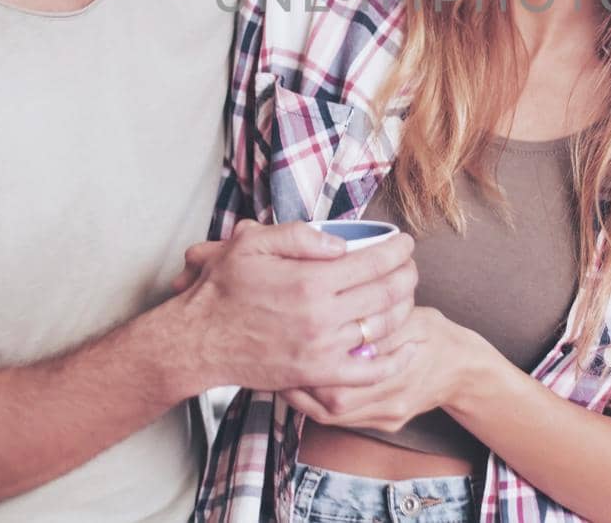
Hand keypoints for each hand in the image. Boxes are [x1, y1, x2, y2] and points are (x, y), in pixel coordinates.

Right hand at [165, 220, 418, 393]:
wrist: (199, 341)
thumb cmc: (223, 289)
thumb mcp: (251, 244)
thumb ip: (299, 236)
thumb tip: (342, 244)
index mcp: (310, 280)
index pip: (372, 262)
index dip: (397, 251)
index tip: (406, 243)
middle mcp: (322, 316)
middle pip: (385, 293)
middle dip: (407, 275)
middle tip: (411, 266)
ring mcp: (322, 349)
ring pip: (382, 328)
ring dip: (404, 308)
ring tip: (407, 293)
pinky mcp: (318, 374)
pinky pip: (369, 372)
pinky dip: (397, 360)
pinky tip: (410, 346)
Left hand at [280, 307, 480, 431]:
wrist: (463, 369)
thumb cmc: (433, 333)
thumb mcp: (411, 317)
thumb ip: (380, 320)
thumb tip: (346, 312)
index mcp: (396, 372)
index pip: (343, 379)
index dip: (312, 368)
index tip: (290, 348)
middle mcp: (390, 402)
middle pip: (332, 405)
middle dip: (300, 386)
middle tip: (276, 364)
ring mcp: (387, 417)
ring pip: (334, 417)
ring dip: (305, 398)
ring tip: (283, 376)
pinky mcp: (386, 423)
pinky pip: (346, 421)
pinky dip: (321, 405)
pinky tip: (308, 388)